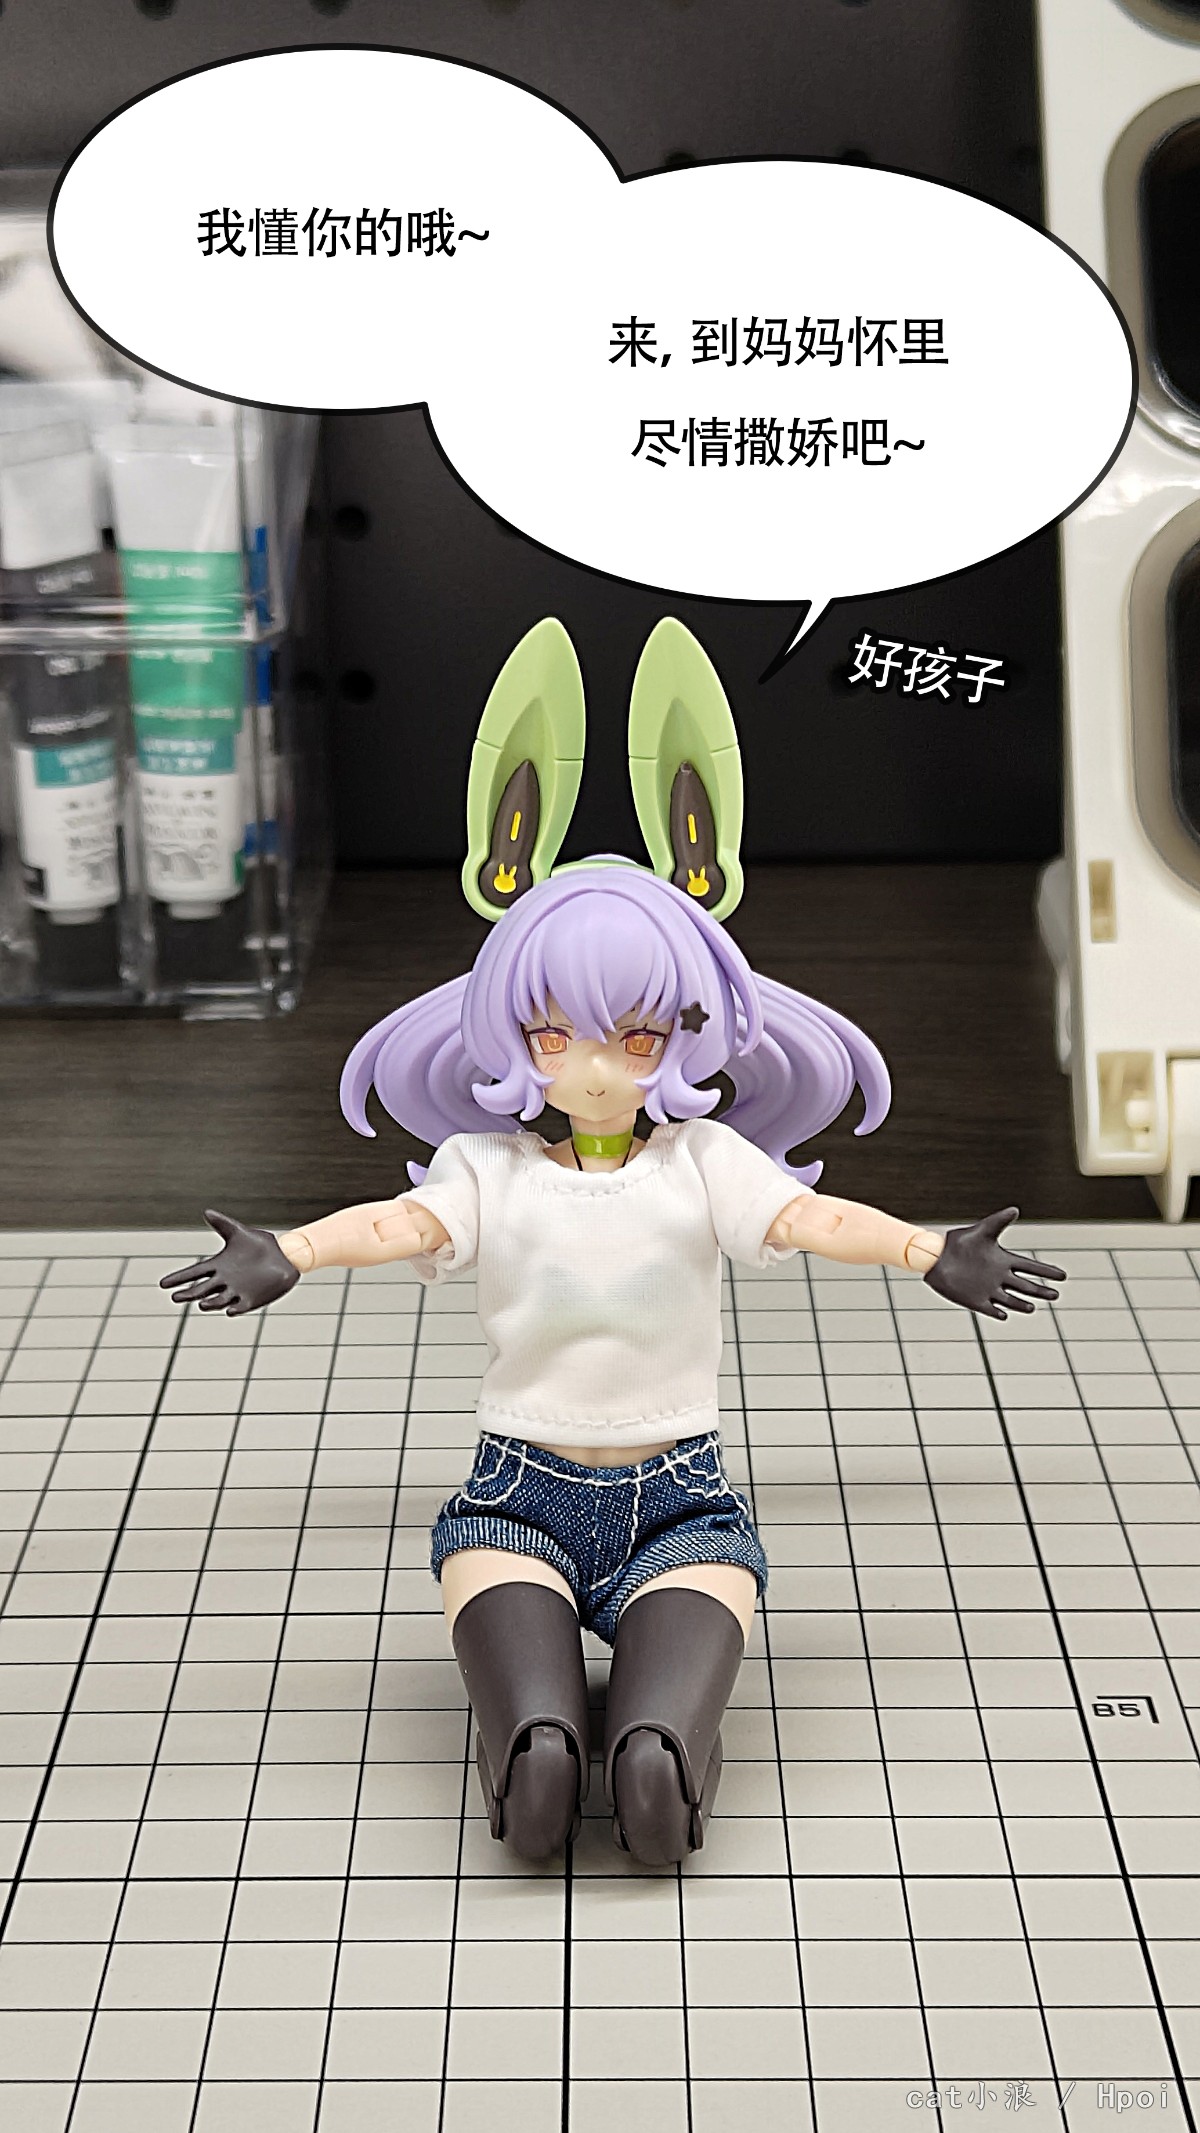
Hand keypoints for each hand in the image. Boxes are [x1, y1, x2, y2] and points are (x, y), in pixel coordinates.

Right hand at [160, 1210, 300, 1316]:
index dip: (179, 1278)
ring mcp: (236, 1292)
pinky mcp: (251, 1300)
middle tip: (175, 1297)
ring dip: (210, 1303)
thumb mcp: (239, 1233)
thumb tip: (206, 1211)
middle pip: (201, 1290)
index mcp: (218, 1266)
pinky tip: (229, 1310)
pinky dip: (234, 1310)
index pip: (194, 1273)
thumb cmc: (260, 1245)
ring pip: (218, 1301)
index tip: (163, 1284)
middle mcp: (224, 1281)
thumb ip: (222, 1224)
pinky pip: (240, 1307)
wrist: (284, 1257)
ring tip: (201, 1304)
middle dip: (188, 1294)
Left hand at [923, 1206, 1064, 1319]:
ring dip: (1021, 1304)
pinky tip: (1004, 1315)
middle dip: (1041, 1290)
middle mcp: (999, 1277)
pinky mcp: (975, 1301)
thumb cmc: (958, 1242)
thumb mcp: (981, 1231)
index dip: (1046, 1272)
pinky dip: (997, 1313)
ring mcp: (988, 1290)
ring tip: (1032, 1307)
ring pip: (1011, 1300)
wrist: (935, 1257)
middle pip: (1026, 1286)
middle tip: (1056, 1294)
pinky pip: (990, 1310)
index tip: (1063, 1276)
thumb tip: (1015, 1209)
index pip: (1030, 1267)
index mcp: (1003, 1261)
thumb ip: (998, 1221)